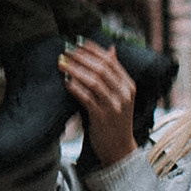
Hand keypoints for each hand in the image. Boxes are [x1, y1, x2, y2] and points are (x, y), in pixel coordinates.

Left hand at [58, 36, 137, 166]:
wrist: (119, 148)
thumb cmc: (115, 119)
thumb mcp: (119, 95)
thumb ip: (114, 73)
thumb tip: (111, 49)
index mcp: (128, 85)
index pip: (110, 61)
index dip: (93, 49)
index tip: (78, 42)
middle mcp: (124, 94)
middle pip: (101, 69)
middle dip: (81, 57)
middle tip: (66, 50)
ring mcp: (114, 106)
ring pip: (93, 81)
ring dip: (75, 70)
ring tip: (62, 64)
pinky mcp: (103, 118)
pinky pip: (87, 98)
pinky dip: (75, 88)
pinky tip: (65, 82)